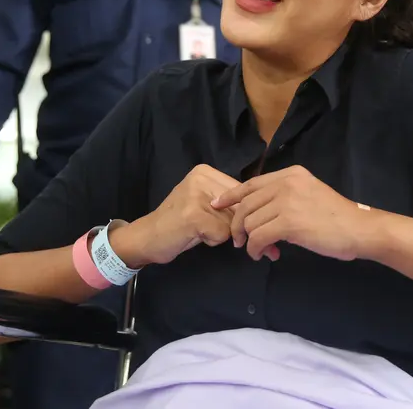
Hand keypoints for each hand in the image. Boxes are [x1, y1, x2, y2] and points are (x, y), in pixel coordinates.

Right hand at [119, 164, 242, 266]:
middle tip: (216, 231)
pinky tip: (195, 235)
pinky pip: (223, 234)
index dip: (243, 212)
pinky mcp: (194, 215)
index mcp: (206, 172)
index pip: (244, 191)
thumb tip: (265, 214)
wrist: (147, 238)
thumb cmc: (180, 223)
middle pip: (240, 206)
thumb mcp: (206, 205)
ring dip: (221, 234)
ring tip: (199, 230)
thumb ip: (230, 203)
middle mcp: (201, 177)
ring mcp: (196, 195)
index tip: (238, 224)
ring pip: (233, 222)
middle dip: (235, 225)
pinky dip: (213, 240)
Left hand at [211, 165, 368, 261]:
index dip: (231, 195)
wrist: (359, 229)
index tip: (217, 204)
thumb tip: (258, 213)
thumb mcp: (309, 195)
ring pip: (250, 222)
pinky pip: (258, 236)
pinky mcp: (289, 222)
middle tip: (240, 241)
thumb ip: (285, 197)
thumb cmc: (337, 217)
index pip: (252, 183)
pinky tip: (263, 254)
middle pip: (246, 204)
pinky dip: (255, 248)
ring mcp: (287, 201)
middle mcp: (287, 183)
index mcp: (291, 174)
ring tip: (260, 250)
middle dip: (238, 225)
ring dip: (250, 240)